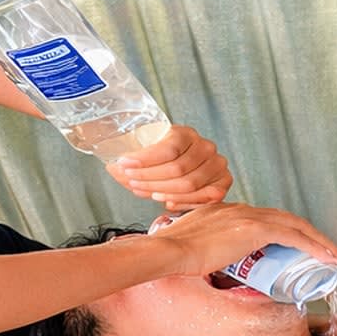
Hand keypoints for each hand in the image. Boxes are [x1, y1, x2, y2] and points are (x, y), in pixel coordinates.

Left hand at [107, 125, 233, 208]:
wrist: (183, 165)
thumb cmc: (161, 159)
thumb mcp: (146, 152)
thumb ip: (130, 159)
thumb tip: (113, 167)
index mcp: (186, 133)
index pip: (168, 149)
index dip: (144, 160)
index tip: (123, 165)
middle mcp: (206, 147)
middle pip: (177, 169)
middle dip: (150, 178)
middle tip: (131, 182)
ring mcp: (217, 166)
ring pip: (189, 185)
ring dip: (163, 191)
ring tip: (144, 192)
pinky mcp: (222, 184)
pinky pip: (204, 198)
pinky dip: (183, 202)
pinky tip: (166, 201)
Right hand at [144, 202, 336, 276]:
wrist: (168, 250)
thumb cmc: (173, 256)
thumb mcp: (192, 249)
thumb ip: (201, 252)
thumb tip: (203, 267)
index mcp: (227, 212)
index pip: (266, 219)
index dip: (287, 232)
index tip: (297, 247)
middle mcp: (241, 209)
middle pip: (286, 219)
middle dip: (311, 236)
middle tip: (328, 252)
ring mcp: (248, 216)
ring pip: (295, 225)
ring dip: (319, 242)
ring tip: (335, 257)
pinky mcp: (254, 228)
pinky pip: (293, 236)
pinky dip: (313, 246)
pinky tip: (327, 258)